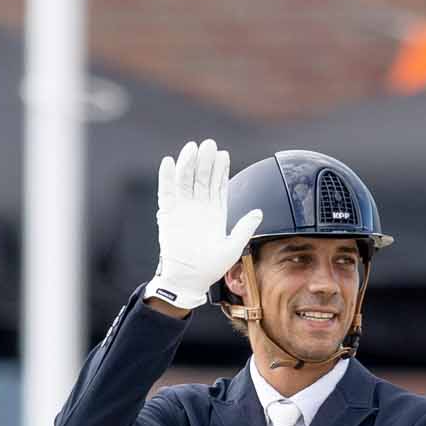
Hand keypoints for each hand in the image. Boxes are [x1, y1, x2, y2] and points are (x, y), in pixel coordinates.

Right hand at [147, 139, 264, 311]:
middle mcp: (199, 207)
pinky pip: (167, 192)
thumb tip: (259, 212)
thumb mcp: (233, 247)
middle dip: (206, 161)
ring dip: (188, 164)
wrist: (188, 280)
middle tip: (209, 145)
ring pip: (185, 181)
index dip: (220, 169)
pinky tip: (169, 162)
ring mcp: (183, 209)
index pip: (218, 185)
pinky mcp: (168, 214)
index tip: (223, 154)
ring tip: (192, 148)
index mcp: (215, 212)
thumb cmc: (210, 268)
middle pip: (202, 178)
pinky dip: (167, 177)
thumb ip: (244, 228)